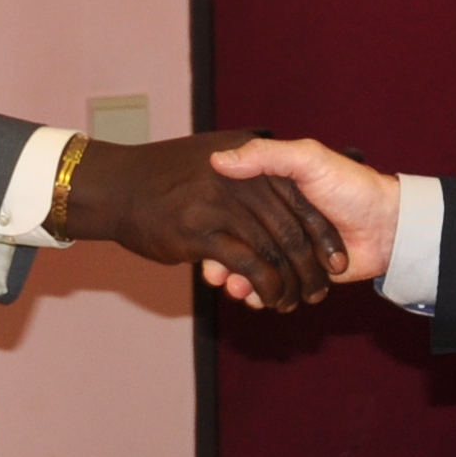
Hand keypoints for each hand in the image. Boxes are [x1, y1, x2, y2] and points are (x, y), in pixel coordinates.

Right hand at [59, 134, 341, 311]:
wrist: (117, 182)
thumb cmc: (188, 168)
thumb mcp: (226, 151)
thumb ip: (265, 157)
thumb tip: (285, 180)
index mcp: (262, 165)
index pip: (304, 206)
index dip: (323, 238)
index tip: (337, 263)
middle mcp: (247, 185)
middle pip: (291, 235)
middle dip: (309, 270)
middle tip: (317, 295)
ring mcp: (226, 209)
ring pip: (271, 253)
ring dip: (285, 286)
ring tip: (290, 304)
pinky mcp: (204, 235)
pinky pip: (244, 265)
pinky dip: (260, 287)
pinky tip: (259, 301)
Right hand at [207, 137, 398, 300]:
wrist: (390, 226)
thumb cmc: (351, 186)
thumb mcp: (308, 160)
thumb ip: (265, 157)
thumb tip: (218, 160)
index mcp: (271, 191)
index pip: (233, 211)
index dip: (217, 227)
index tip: (201, 239)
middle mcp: (275, 220)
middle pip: (238, 243)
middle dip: (223, 261)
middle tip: (213, 275)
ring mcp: (287, 249)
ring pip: (251, 268)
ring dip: (238, 281)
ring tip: (234, 289)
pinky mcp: (301, 274)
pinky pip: (272, 288)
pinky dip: (259, 295)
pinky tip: (252, 298)